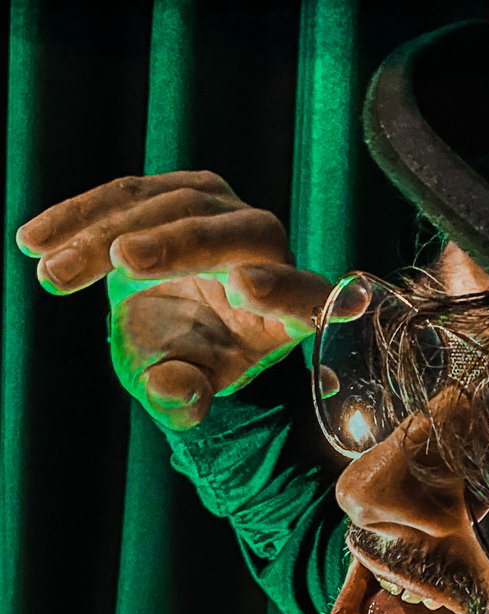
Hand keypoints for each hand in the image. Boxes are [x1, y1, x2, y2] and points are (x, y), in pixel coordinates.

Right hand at [15, 171, 332, 428]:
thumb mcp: (185, 391)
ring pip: (174, 205)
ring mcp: (227, 211)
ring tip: (52, 273)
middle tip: (123, 261)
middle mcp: (270, 251)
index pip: (304, 294)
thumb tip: (177, 391)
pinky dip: (78, 216)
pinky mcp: (181, 190)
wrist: (170, 325)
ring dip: (105, 234)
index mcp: (291, 309)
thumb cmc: (191, 364)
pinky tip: (33, 242)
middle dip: (180, 244)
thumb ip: (183, 398)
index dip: (282, 291)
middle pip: (238, 234)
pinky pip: (129, 193)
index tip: (249, 288)